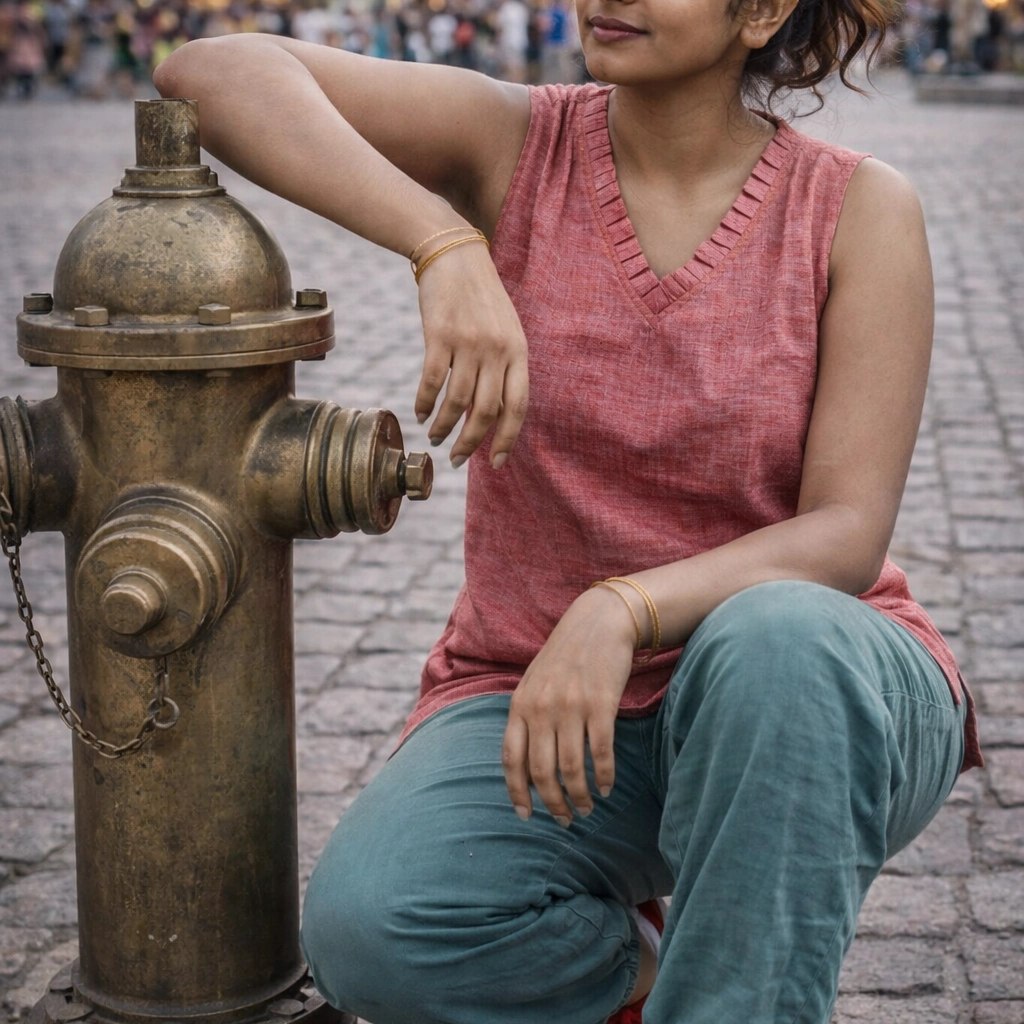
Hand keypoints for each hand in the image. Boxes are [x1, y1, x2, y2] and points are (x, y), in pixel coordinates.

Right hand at [414, 238, 528, 468]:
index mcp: (518, 352)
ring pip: (456, 402)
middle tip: (457, 460)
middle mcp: (497, 350)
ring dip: (443, 427)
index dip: (506, 439)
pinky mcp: (439, 335)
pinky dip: (424, 403)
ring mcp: (468, 343)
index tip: (494, 464)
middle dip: (470, 443)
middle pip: (485, 412)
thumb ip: (504, 370)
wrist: (455, 256)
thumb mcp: (506, 332)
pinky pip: (432, 381)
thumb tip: (494, 417)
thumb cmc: (481, 300)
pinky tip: (420, 413)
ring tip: (435, 437)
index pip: (517, 407)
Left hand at [502, 586, 636, 823]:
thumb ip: (527, 717)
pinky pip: (600, 752)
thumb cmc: (567, 655)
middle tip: (566, 819)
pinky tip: (608, 787)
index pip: (511, 760)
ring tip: (588, 808)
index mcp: (520, 705)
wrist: (600, 621)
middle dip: (553, 803)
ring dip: (581, 796)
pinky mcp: (600, 705)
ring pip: (572, 769)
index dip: (517, 793)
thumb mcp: (535, 682)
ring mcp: (570, 707)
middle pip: (542, 772)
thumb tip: (526, 763)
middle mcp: (541, 709)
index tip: (526, 816)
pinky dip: (604, 776)